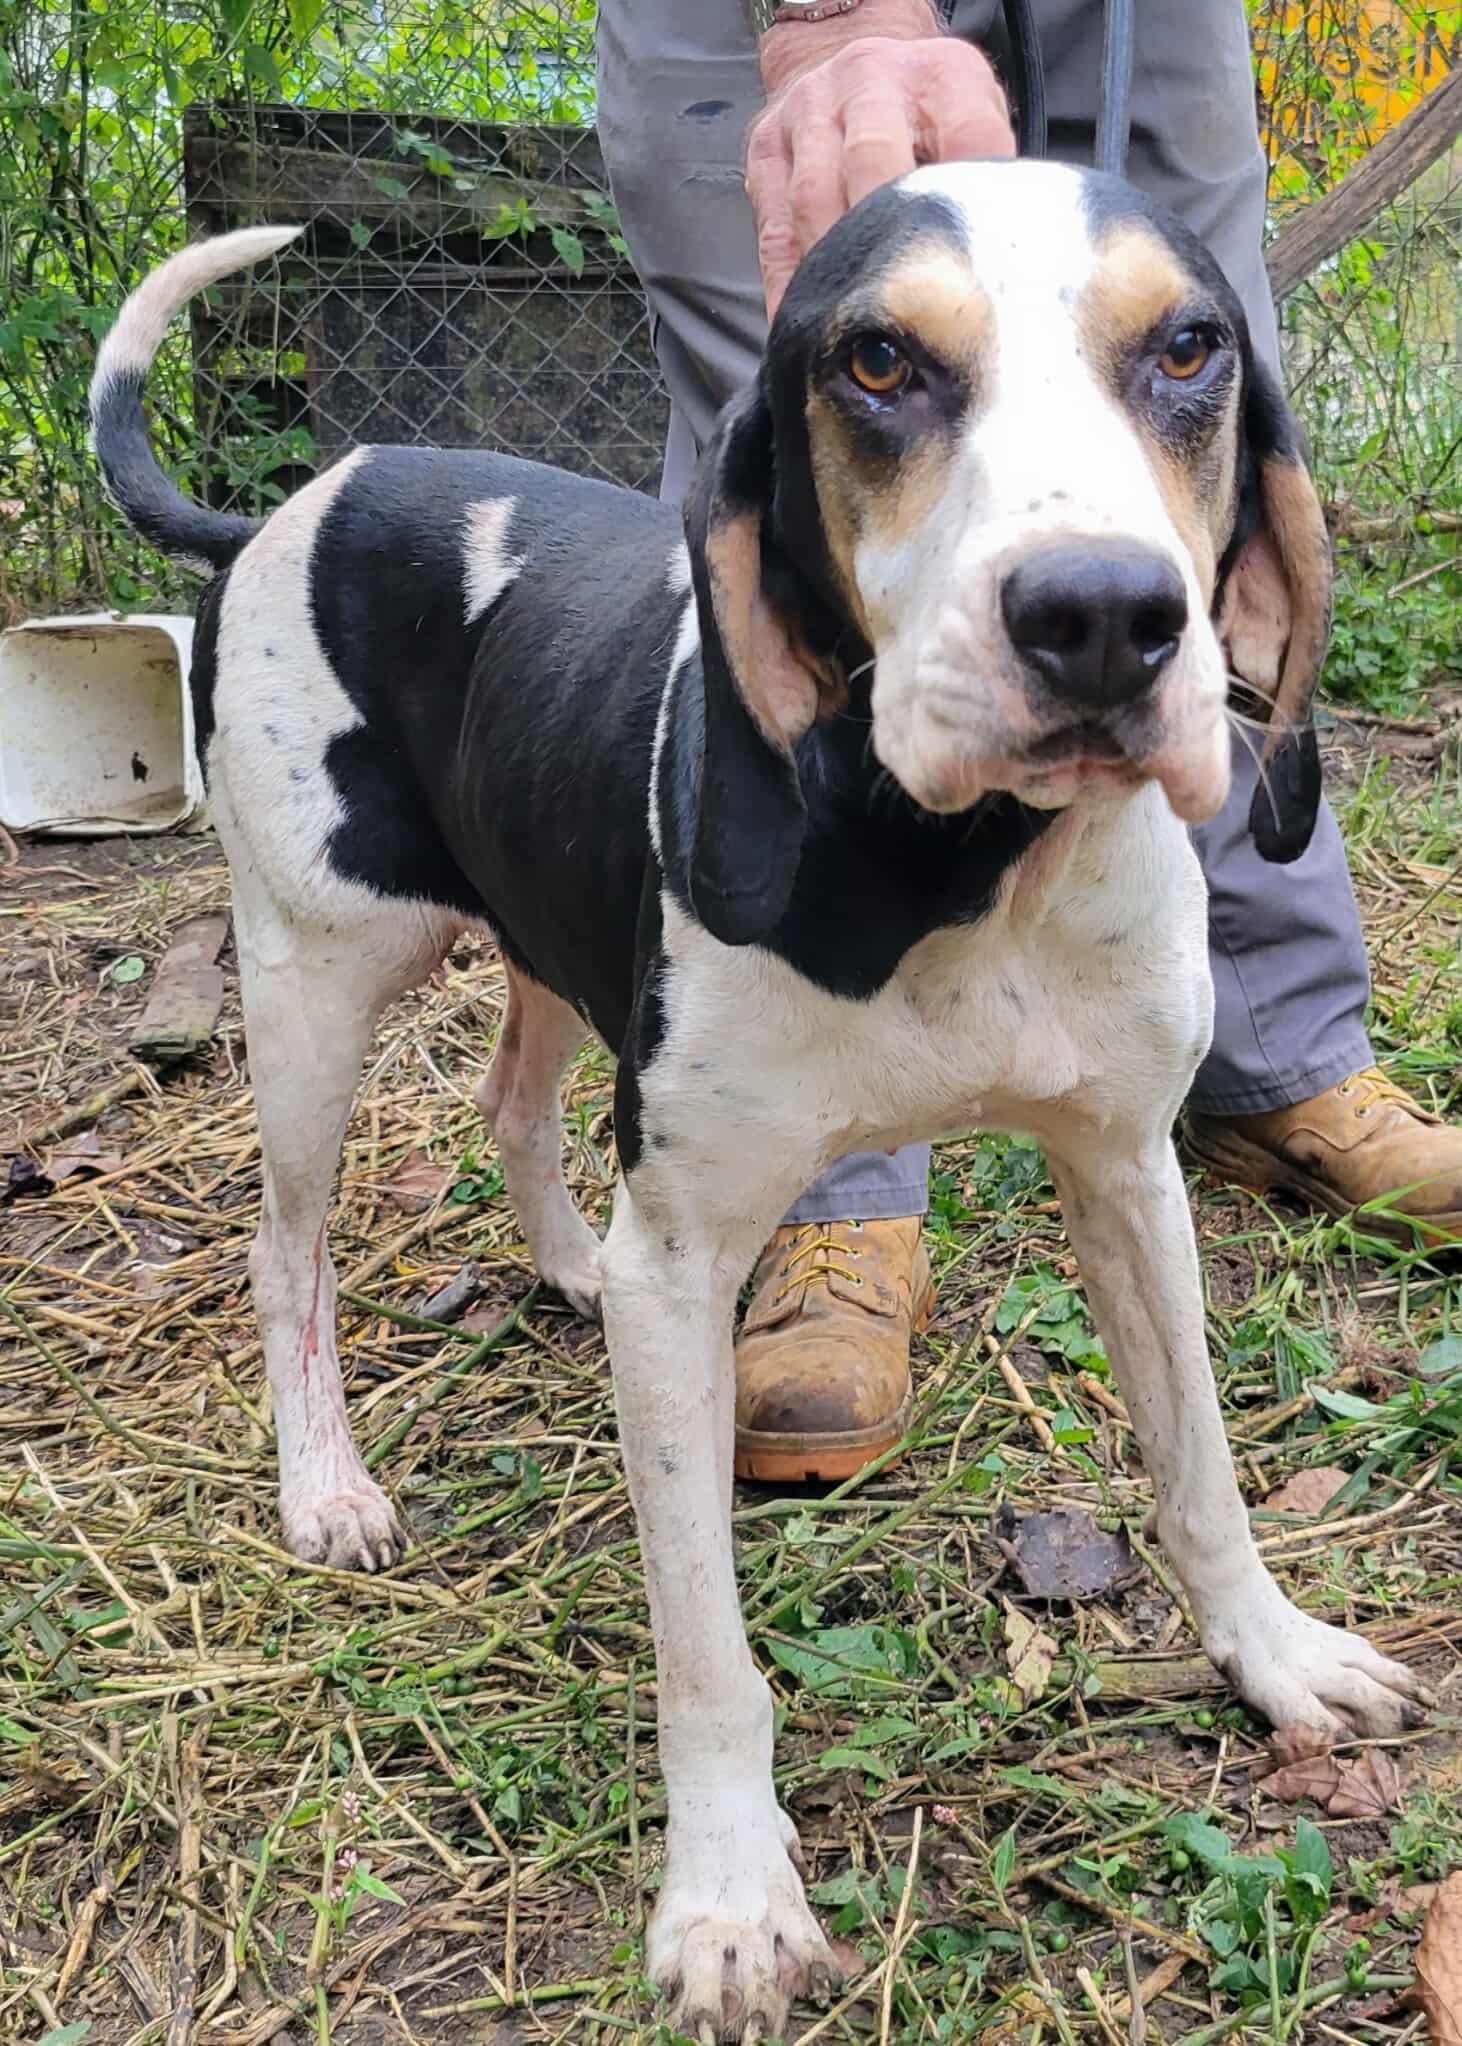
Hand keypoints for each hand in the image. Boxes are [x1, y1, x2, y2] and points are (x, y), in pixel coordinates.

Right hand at [747, 0, 1013, 316]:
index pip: (969, 139)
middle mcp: (870, 79)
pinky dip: (788, 282)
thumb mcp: (972, 112)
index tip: (972, 272)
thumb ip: (985, 173)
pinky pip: (776, 228)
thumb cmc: (922, 108)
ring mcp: (810, 110)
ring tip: (852, 324)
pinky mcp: (768, 146)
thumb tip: (997, 262)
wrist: (842, 47)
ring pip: (815, 197)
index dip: (970, 207)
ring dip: (833, 265)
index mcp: (940, 74)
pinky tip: (801, 321)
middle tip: (904, 308)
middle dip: (887, 237)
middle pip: (874, 160)